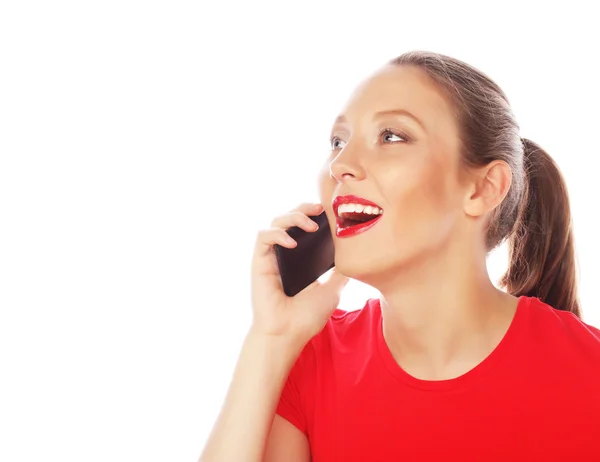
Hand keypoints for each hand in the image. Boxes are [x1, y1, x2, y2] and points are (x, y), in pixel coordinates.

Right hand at [250, 203, 347, 346]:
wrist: (288, 334)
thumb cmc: (307, 316)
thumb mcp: (334, 289)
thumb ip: (341, 271)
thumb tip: (356, 255)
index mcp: (300, 259)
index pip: (305, 227)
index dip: (314, 214)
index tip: (330, 211)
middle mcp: (284, 254)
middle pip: (290, 218)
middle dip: (303, 208)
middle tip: (320, 208)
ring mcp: (271, 257)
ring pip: (276, 222)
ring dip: (293, 216)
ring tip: (310, 225)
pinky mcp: (259, 262)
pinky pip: (263, 237)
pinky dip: (277, 234)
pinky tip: (292, 242)